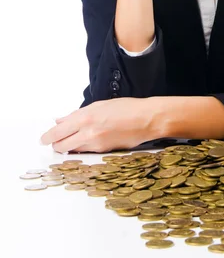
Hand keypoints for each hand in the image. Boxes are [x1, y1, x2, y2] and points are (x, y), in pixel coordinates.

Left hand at [39, 98, 156, 152]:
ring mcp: (96, 144)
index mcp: (85, 117)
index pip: (57, 132)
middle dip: (56, 145)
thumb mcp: (99, 105)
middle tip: (55, 142)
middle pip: (61, 146)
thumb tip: (61, 120)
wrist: (147, 119)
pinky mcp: (104, 152)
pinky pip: (86, 152)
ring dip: (69, 147)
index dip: (47, 137)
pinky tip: (87, 141)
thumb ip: (77, 114)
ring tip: (72, 140)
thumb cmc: (127, 108)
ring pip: (73, 150)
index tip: (43, 139)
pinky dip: (82, 148)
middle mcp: (88, 132)